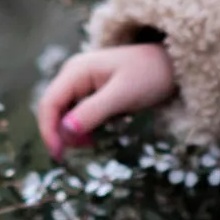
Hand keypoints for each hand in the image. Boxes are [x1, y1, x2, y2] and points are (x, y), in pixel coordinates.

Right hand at [35, 44, 176, 158]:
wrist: (170, 64)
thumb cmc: (149, 75)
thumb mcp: (122, 95)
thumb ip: (93, 112)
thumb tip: (65, 132)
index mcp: (76, 71)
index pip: (49, 103)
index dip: (48, 131)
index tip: (59, 156)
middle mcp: (73, 74)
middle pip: (54, 109)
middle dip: (62, 133)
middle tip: (85, 150)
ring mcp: (81, 82)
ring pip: (64, 114)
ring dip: (73, 132)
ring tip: (93, 143)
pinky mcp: (90, 92)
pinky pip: (77, 113)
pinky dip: (83, 128)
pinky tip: (96, 136)